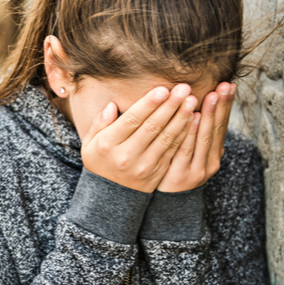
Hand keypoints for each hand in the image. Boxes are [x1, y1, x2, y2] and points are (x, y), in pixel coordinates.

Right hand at [81, 84, 198, 193]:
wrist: (110, 196)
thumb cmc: (100, 160)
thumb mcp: (90, 142)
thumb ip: (99, 123)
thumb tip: (112, 105)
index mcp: (108, 145)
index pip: (131, 120)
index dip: (148, 104)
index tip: (162, 89)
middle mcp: (127, 156)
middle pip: (152, 127)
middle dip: (169, 106)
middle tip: (183, 88)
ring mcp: (144, 166)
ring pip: (166, 138)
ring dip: (181, 118)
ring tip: (192, 100)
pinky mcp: (158, 172)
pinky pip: (173, 150)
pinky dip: (184, 134)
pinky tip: (193, 120)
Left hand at [157, 82, 235, 192]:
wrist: (165, 202)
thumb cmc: (175, 168)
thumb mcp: (189, 151)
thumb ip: (193, 130)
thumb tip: (195, 102)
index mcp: (213, 152)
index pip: (221, 124)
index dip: (225, 105)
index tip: (229, 84)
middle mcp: (210, 160)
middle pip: (216, 129)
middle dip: (220, 105)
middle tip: (224, 85)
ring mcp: (198, 169)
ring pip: (204, 138)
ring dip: (208, 115)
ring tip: (211, 95)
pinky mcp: (182, 176)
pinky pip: (185, 150)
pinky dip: (190, 133)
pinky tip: (192, 117)